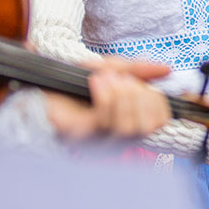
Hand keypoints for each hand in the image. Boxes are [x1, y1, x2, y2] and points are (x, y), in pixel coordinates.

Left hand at [45, 56, 171, 140]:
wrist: (41, 84)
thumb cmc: (76, 80)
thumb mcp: (113, 68)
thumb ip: (139, 70)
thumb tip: (167, 70)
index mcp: (128, 121)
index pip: (159, 121)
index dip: (158, 101)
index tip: (141, 83)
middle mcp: (117, 136)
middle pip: (146, 126)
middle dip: (138, 95)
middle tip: (121, 79)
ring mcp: (98, 139)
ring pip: (128, 127)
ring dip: (121, 95)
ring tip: (106, 79)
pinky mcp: (82, 137)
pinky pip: (104, 121)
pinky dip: (104, 96)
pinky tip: (96, 82)